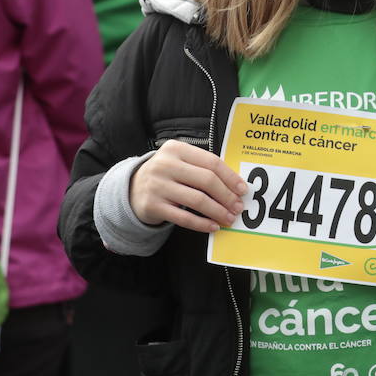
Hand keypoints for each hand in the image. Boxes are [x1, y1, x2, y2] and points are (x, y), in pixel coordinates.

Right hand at [130, 141, 245, 231]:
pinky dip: (202, 224)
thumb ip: (203, 167)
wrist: (131, 189)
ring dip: (218, 211)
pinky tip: (213, 226)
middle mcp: (164, 165)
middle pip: (206, 181)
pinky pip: (184, 217)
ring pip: (197, 200)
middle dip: (227, 196)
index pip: (211, 162)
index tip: (243, 190)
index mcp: (176, 149)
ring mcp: (157, 185)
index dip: (231, 177)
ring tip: (229, 218)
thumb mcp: (180, 162)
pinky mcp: (152, 206)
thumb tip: (237, 186)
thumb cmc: (166, 175)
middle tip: (238, 207)